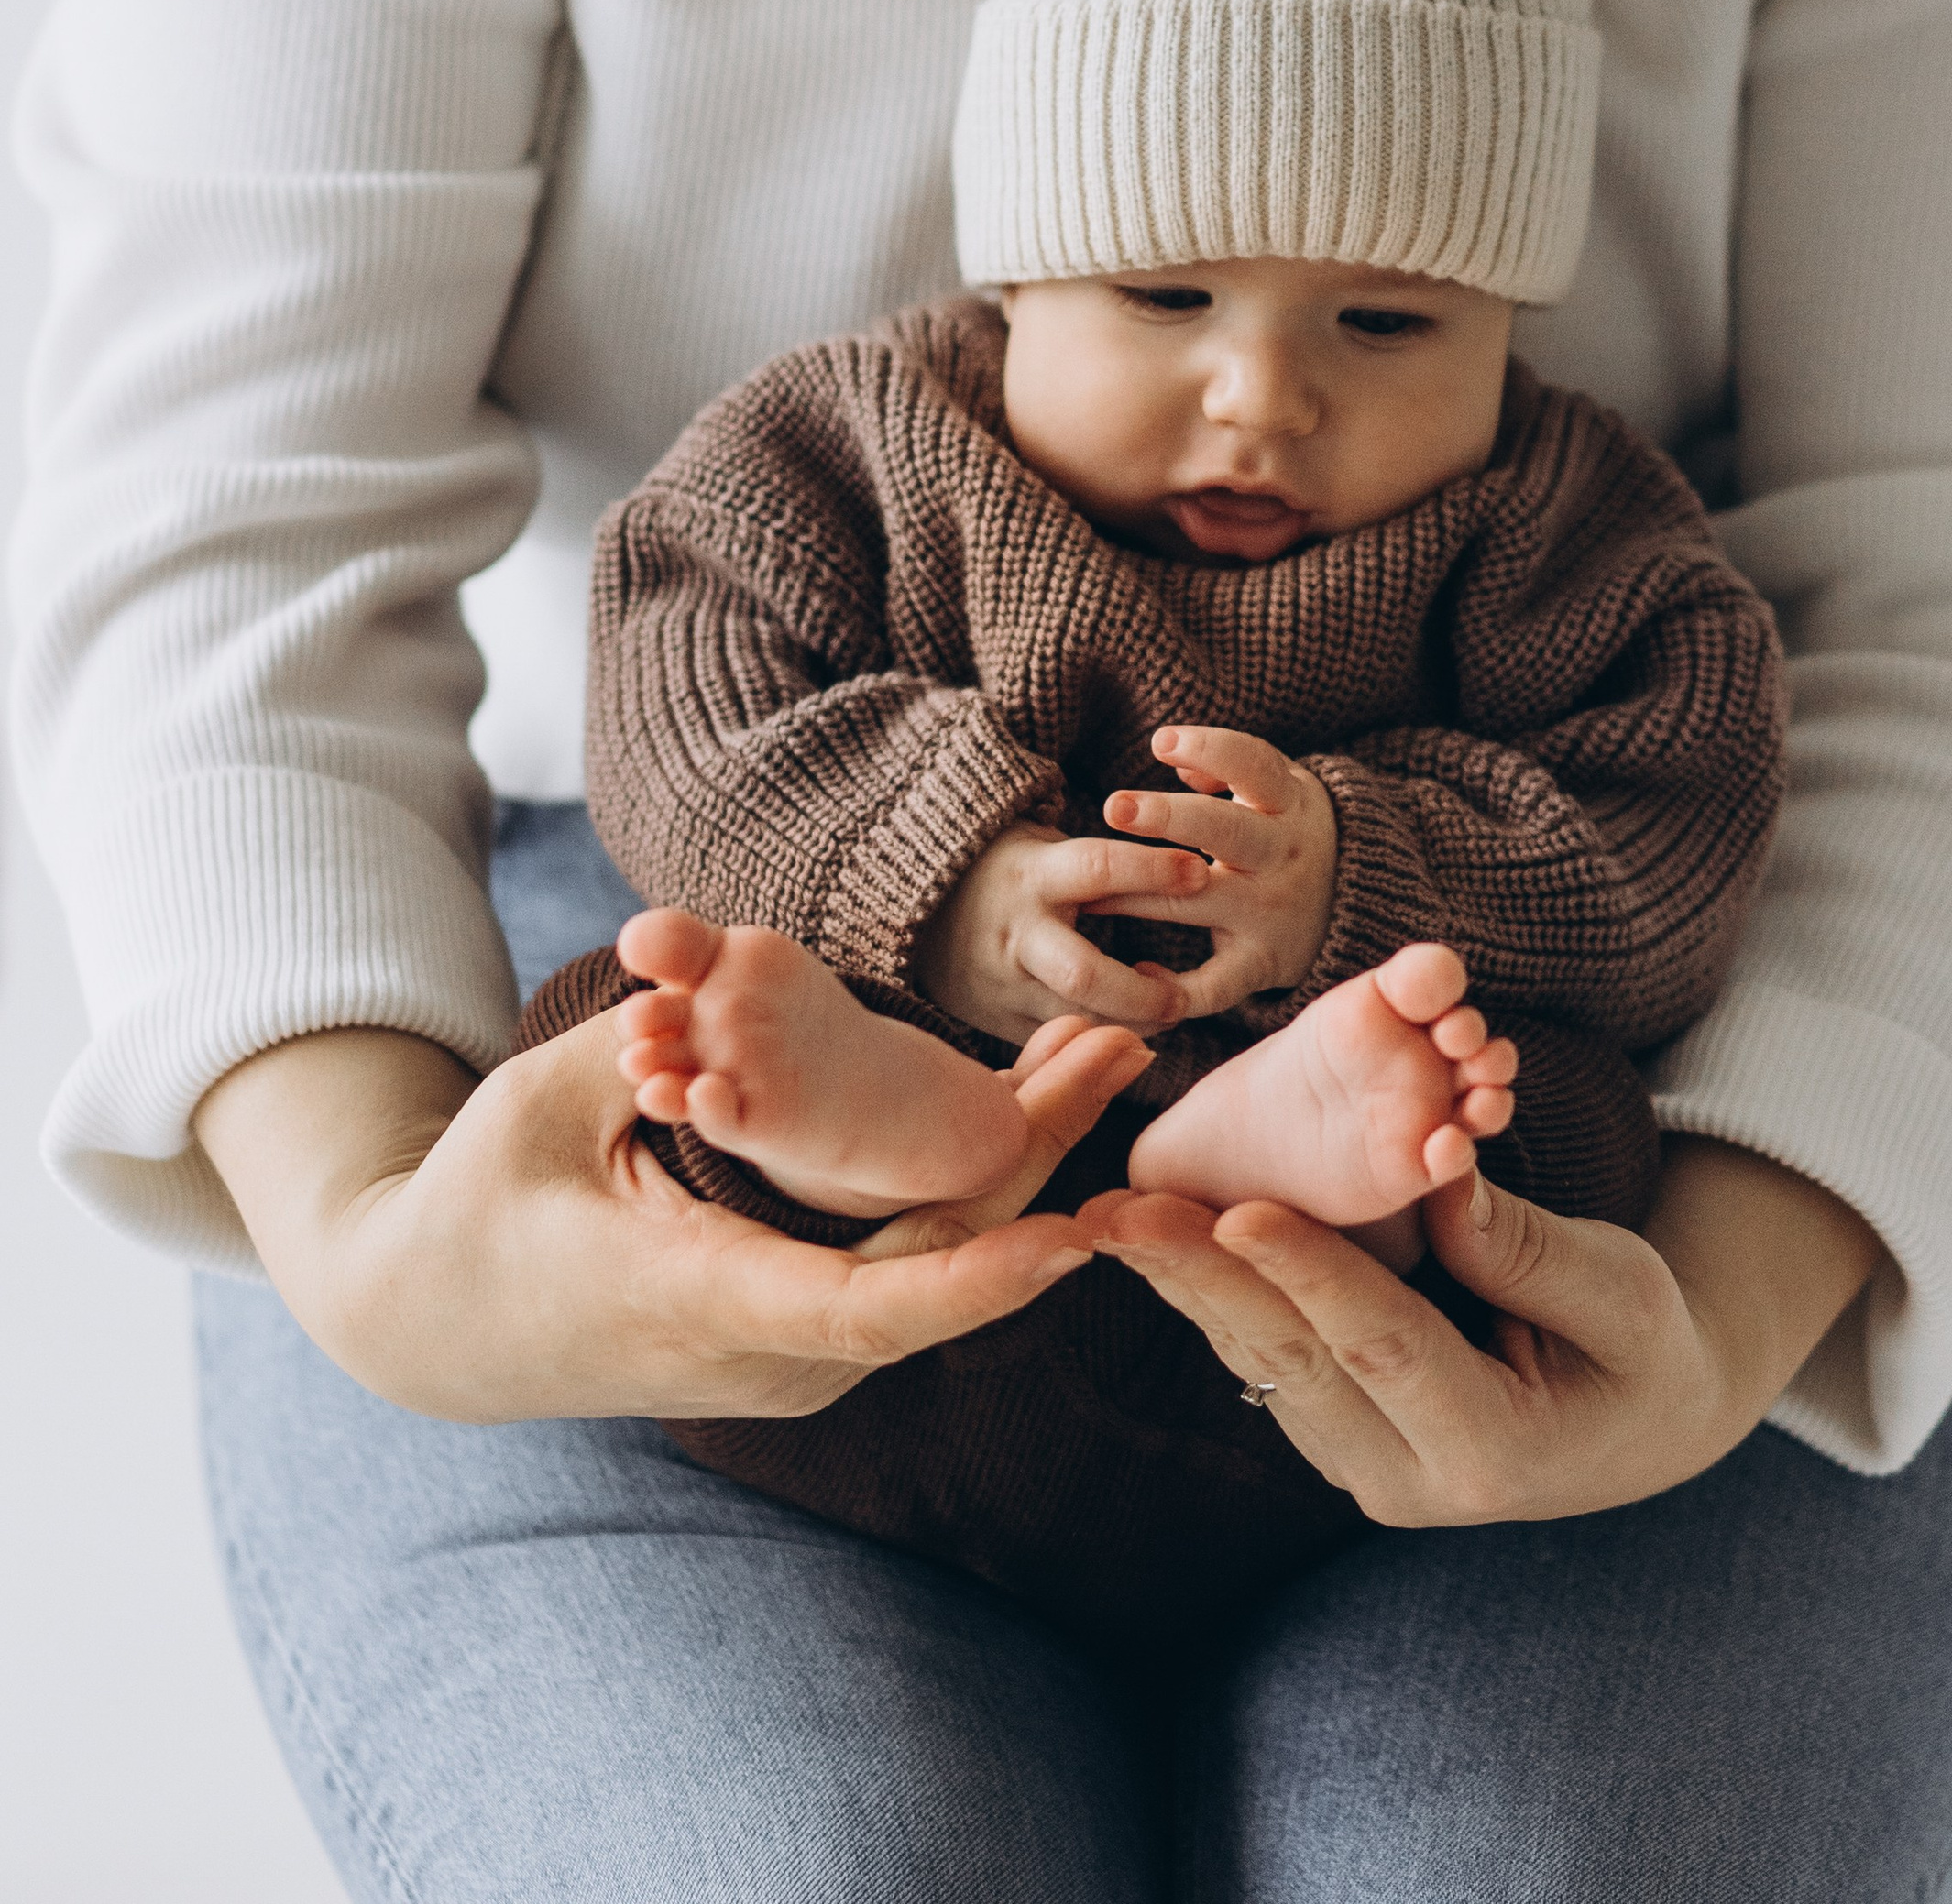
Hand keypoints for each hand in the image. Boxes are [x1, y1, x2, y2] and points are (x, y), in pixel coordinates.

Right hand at [193, 999, 1145, 1426]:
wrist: (436, 1322)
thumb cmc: (481, 1205)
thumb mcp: (543, 1109)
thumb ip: (634, 1047)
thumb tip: (692, 981)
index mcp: (708, 1303)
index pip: (870, 1309)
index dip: (979, 1277)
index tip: (1074, 1232)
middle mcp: (771, 1353)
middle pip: (941, 1273)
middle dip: (1044, 1160)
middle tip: (1130, 1044)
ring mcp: (791, 1355)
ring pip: (937, 1267)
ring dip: (1025, 1164)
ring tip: (1109, 1048)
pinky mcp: (799, 1332)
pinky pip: (908, 1265)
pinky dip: (975, 1185)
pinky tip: (1036, 1105)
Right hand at [912, 818, 1234, 1042]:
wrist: (912, 905)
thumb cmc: (1005, 867)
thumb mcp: (1041, 847)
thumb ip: (1099, 868)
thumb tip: (1186, 870)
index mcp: (1031, 876)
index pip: (1097, 869)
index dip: (1151, 871)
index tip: (1200, 872)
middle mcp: (1017, 934)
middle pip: (1085, 974)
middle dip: (1142, 994)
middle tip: (1186, 998)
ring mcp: (1003, 984)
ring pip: (1074, 1022)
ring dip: (1129, 1029)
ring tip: (1168, 1018)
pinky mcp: (996, 1021)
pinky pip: (1053, 1046)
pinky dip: (1095, 1047)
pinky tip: (1129, 1040)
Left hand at [1087, 1134, 1882, 1524]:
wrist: (1640, 1423)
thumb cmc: (1644, 1345)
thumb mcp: (1625, 1292)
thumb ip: (1532, 1248)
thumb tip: (1439, 1179)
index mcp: (1494, 1449)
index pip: (1384, 1346)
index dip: (1312, 1272)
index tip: (1236, 1209)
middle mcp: (1412, 1479)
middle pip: (1291, 1360)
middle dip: (1197, 1277)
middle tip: (1112, 1212)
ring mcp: (1365, 1467)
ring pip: (1261, 1361)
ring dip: (1182, 1283)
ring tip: (1104, 1214)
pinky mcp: (1339, 1434)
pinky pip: (1267, 1358)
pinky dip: (1211, 1294)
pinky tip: (1152, 1238)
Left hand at [1096, 722, 1337, 998]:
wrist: (1355, 904)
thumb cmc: (1288, 831)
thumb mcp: (1280, 788)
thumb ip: (1231, 768)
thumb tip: (1177, 760)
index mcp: (1288, 803)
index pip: (1255, 765)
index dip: (1211, 749)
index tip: (1161, 741)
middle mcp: (1283, 854)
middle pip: (1225, 831)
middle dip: (1168, 818)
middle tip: (1114, 806)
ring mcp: (1273, 913)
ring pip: (1201, 901)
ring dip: (1143, 895)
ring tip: (1091, 892)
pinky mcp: (1263, 964)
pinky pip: (1218, 985)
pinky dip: (1177, 987)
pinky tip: (1138, 971)